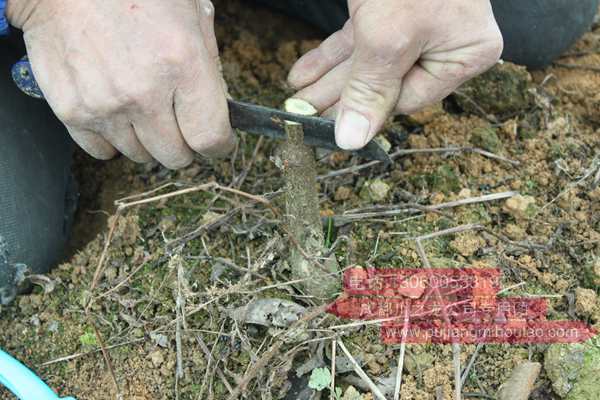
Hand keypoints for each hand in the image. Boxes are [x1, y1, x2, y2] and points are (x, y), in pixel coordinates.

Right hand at [7, 0, 233, 168]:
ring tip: (140, 105)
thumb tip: (219, 108)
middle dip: (184, 144)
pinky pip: (102, 151)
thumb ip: (210, 63)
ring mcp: (105, 106)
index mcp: (182, 63)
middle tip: (178, 122)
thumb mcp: (190, 12)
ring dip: (147, 140)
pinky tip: (115, 112)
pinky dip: (113, 140)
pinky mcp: (72, 112)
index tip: (219, 142)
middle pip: (176, 157)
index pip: (210, 137)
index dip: (220, 145)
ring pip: (140, 155)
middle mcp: (144, 92)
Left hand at [288, 0, 502, 149]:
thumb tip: (353, 139)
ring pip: (366, 62)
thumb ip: (371, 87)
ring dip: (328, 80)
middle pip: (384, 82)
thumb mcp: (389, 34)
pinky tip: (302, 73)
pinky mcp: (388, 9)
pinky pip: (358, 41)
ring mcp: (416, 24)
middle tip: (303, 114)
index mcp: (464, 52)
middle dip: (339, 97)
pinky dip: (329, 55)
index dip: (368, 112)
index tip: (331, 129)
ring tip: (296, 98)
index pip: (409, 98)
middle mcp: (444, 41)